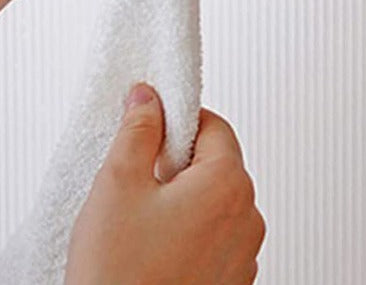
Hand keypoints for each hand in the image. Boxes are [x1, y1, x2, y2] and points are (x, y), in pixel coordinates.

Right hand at [66, 85, 265, 284]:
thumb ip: (138, 130)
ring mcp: (243, 258)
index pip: (213, 125)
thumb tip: (148, 99)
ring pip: (215, 206)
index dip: (176, 123)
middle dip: (178, 168)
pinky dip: (189, 239)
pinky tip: (153, 256)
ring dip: (184, 205)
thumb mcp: (117, 185)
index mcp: (229, 184)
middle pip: (217, 165)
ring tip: (140, 229)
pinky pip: (215, 243)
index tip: (148, 133)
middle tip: (136, 186)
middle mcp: (248, 219)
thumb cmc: (120, 278)